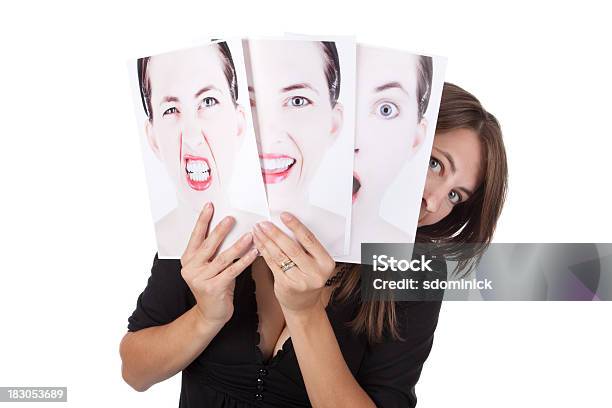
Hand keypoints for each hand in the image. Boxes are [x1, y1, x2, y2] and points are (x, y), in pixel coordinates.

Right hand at [180, 202, 257, 325]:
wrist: (210, 314)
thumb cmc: (213, 286)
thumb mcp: (209, 267)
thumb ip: (214, 251)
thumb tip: (229, 228)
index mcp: (187, 259)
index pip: (195, 236)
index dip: (203, 220)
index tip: (210, 206)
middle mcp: (191, 268)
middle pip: (208, 245)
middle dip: (220, 230)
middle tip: (231, 218)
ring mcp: (201, 279)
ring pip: (223, 257)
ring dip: (238, 245)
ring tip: (250, 234)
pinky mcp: (214, 288)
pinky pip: (232, 270)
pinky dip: (244, 260)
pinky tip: (254, 252)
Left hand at [252, 212, 335, 314]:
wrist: (303, 304)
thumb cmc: (309, 277)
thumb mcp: (315, 263)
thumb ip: (306, 248)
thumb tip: (286, 224)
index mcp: (326, 262)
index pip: (310, 240)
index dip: (296, 226)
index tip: (284, 215)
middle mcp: (315, 272)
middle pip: (292, 248)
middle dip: (276, 233)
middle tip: (264, 223)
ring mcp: (300, 280)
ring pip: (280, 255)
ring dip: (266, 241)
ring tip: (258, 230)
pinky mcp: (286, 285)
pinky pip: (272, 264)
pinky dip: (264, 251)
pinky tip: (258, 243)